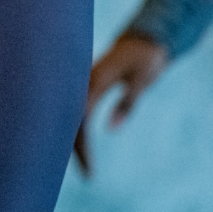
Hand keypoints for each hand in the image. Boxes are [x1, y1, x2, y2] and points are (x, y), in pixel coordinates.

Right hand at [73, 32, 169, 175]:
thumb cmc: (146, 56)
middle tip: (85, 175)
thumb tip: (110, 130)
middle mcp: (81, 79)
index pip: (79, 118)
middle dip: (71, 147)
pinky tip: (79, 141)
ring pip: (67, 113)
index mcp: (93, 78)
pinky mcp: (84, 83)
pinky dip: (74, 126)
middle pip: (67, 118)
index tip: (89, 170)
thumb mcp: (142, 79)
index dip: (81, 146)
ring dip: (71, 137)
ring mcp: (80, 81)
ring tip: (82, 164)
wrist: (143, 36)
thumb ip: (127, 103)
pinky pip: (73, 107)